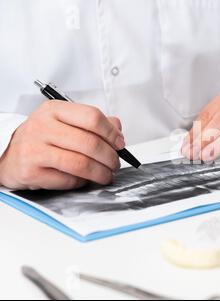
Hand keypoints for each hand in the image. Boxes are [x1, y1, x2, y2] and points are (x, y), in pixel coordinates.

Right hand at [0, 100, 124, 189]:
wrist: (10, 156)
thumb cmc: (43, 138)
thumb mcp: (65, 122)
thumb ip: (92, 122)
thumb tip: (117, 127)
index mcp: (54, 110)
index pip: (92, 117)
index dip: (111, 133)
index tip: (120, 143)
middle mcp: (42, 127)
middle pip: (90, 143)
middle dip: (110, 157)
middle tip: (115, 164)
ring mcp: (35, 150)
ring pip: (81, 164)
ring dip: (101, 173)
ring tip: (106, 175)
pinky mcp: (32, 172)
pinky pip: (69, 180)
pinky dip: (83, 182)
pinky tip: (85, 180)